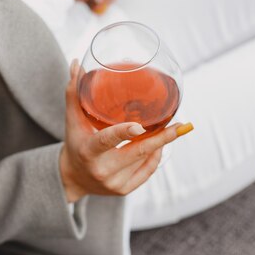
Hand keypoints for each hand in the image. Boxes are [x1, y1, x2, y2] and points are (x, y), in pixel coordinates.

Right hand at [60, 61, 190, 202]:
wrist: (72, 179)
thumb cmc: (74, 143)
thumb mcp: (72, 121)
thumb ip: (74, 93)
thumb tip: (76, 64)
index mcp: (88, 151)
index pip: (106, 140)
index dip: (124, 133)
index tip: (141, 126)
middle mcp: (102, 169)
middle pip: (137, 152)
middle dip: (162, 138)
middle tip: (182, 125)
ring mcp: (114, 182)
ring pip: (145, 160)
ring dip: (159, 144)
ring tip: (171, 129)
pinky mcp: (124, 190)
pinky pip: (147, 171)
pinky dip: (155, 157)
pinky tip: (160, 145)